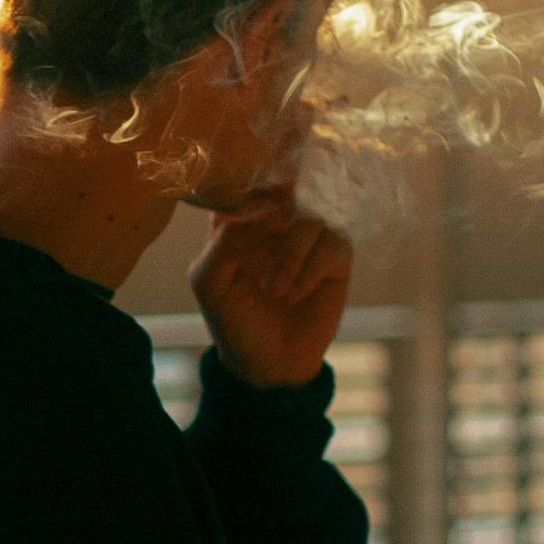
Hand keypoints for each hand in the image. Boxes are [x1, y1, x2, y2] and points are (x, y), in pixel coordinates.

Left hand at [191, 193, 352, 388]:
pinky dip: (311, 269)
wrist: (269, 363)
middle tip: (267, 254)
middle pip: (286, 190)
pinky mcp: (334, 257)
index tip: (246, 218)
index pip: (249, 181)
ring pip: (311, 217)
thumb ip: (225, 240)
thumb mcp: (209, 281)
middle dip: (274, 224)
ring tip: (276, 292)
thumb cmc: (233, 320)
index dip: (252, 190)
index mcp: (239, 218)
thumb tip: (268, 214)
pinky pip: (333, 243)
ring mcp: (308, 236)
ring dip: (291, 256)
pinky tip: (296, 294)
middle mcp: (275, 220)